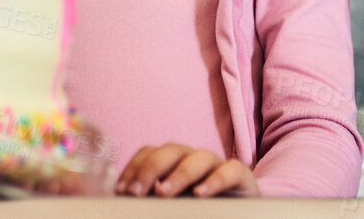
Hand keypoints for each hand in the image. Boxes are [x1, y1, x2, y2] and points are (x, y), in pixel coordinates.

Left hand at [116, 144, 259, 196]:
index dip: (134, 168)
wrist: (239, 213)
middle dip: (149, 169)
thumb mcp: (173, 205)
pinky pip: (231, 170)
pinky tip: (200, 194)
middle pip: (170, 150)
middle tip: (135, 192)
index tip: (121, 191)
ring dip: (178, 174)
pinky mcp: (242, 177)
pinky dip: (215, 180)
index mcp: (174, 163)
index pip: (150, 152)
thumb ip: (153, 201)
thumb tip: (127, 201)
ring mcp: (218, 165)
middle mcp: (194, 159)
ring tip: (162, 193)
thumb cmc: (201, 210)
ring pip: (198, 157)